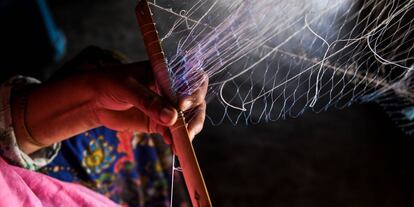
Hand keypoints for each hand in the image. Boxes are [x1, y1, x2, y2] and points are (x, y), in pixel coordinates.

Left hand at [91, 62, 207, 142]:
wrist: (93, 101)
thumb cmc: (109, 83)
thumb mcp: (128, 88)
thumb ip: (149, 101)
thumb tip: (172, 117)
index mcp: (168, 72)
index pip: (192, 78)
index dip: (193, 90)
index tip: (182, 104)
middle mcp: (172, 89)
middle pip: (195, 101)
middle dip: (195, 116)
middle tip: (188, 129)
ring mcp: (167, 107)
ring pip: (188, 119)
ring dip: (188, 131)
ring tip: (182, 142)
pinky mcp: (160, 123)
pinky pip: (173, 132)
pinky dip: (175, 140)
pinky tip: (173, 146)